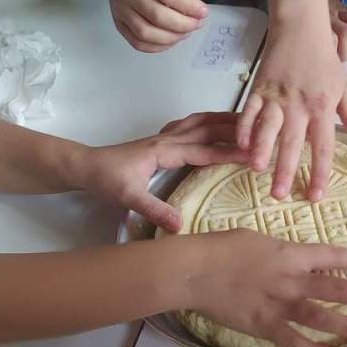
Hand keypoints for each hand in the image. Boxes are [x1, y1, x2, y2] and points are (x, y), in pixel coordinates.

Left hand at [74, 113, 244, 231]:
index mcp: (164, 151)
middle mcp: (167, 140)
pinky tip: (214, 127)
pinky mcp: (160, 142)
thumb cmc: (106, 179)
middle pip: (207, 127)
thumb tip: (179, 225)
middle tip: (262, 130)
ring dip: (223, 120)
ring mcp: (164, 138)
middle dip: (235, 129)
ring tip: (247, 121)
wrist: (85, 166)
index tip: (253, 156)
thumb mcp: (128, 197)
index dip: (229, 153)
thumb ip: (154, 209)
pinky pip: (190, 126)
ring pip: (200, 122)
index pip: (204, 150)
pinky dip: (208, 122)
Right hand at [87, 0, 207, 52]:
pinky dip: (157, 47)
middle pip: (157, 16)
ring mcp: (120, 9)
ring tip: (186, 32)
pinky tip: (171, 40)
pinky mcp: (118, 23)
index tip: (202, 12)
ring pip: (146, 33)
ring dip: (172, 38)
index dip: (188, 6)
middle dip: (183, 24)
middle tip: (197, 24)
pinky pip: (138, 42)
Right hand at [188, 229, 346, 346]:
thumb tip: (298, 259)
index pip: (330, 254)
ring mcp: (279, 304)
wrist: (194, 270)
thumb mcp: (256, 240)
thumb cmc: (221, 248)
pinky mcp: (264, 325)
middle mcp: (292, 279)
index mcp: (290, 254)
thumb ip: (281, 252)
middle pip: (339, 288)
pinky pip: (293, 340)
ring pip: (324, 317)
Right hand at [237, 20, 346, 201]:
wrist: (301, 28)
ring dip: (261, 149)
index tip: (315, 195)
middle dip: (285, 170)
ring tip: (256, 170)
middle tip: (279, 195)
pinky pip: (249, 111)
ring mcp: (277, 97)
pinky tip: (241, 145)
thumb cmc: (324, 61)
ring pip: (268, 127)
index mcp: (323, 108)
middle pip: (292, 142)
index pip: (323, 146)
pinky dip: (244, 127)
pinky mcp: (259, 88)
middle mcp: (299, 105)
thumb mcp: (344, 88)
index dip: (319, 172)